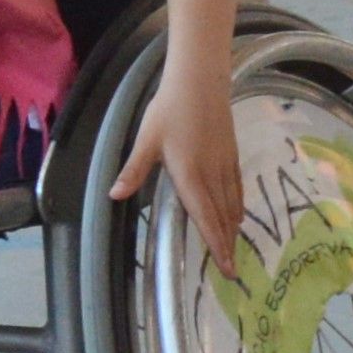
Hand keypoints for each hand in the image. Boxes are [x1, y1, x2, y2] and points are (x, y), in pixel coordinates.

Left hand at [113, 69, 245, 264]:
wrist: (200, 82)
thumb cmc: (169, 110)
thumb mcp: (146, 140)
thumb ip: (134, 170)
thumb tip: (114, 195)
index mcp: (190, 175)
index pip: (205, 217)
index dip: (214, 244)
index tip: (224, 267)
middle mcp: (211, 175)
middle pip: (222, 217)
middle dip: (226, 244)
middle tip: (231, 270)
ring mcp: (225, 164)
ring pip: (232, 204)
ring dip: (232, 228)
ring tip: (233, 248)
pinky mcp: (231, 154)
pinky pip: (237, 188)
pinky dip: (238, 206)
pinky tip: (238, 214)